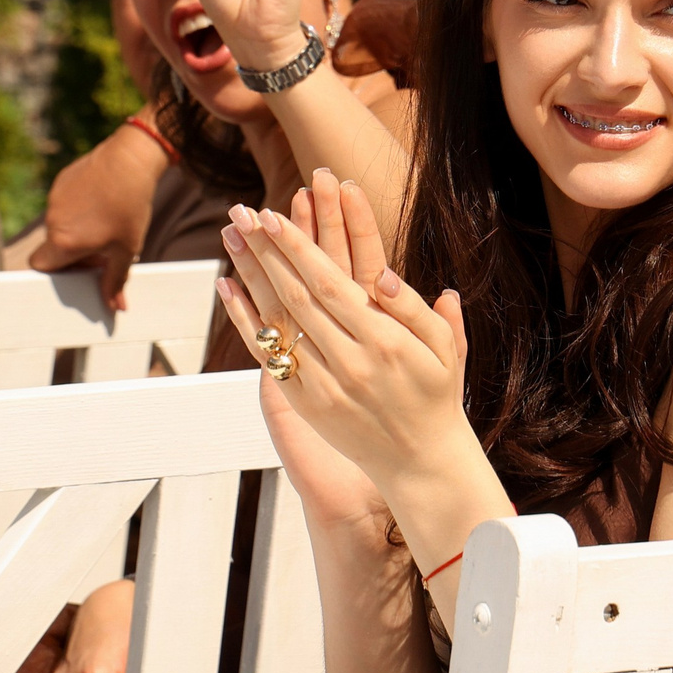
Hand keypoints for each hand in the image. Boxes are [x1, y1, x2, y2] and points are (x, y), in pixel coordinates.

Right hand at [27, 121, 166, 310]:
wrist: (130, 160)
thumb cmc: (129, 207)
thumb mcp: (126, 249)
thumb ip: (115, 281)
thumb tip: (114, 307)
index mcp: (64, 242)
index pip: (41, 266)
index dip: (58, 272)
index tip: (80, 270)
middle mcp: (53, 221)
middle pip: (53, 247)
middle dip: (74, 253)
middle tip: (103, 250)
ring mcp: (54, 199)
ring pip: (60, 225)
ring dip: (77, 231)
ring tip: (107, 222)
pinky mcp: (60, 182)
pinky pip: (64, 204)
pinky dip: (79, 210)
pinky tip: (102, 202)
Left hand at [216, 172, 475, 501]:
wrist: (420, 460)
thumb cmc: (435, 393)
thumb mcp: (445, 347)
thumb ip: (416, 309)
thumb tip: (384, 277)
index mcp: (383, 341)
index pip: (329, 283)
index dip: (298, 248)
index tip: (273, 215)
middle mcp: (348, 362)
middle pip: (294, 295)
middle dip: (266, 250)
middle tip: (242, 212)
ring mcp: (321, 384)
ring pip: (276, 320)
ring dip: (249, 274)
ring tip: (230, 235)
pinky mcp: (304, 402)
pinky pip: (266, 355)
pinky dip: (245, 319)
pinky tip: (227, 286)